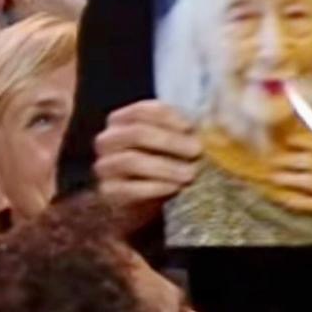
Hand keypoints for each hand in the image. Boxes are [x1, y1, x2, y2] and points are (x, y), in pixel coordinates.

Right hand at [92, 100, 201, 229]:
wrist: (138, 201)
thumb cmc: (156, 163)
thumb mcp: (165, 143)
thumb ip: (179, 131)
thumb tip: (206, 127)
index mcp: (120, 120)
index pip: (141, 110)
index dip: (168, 117)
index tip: (191, 127)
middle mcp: (107, 140)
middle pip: (137, 133)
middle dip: (170, 141)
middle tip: (197, 150)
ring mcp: (105, 166)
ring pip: (132, 161)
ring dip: (166, 166)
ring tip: (190, 173)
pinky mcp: (109, 192)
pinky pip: (131, 189)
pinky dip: (156, 187)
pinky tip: (175, 188)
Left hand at [265, 124, 311, 228]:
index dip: (298, 141)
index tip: (285, 139)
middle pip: (306, 161)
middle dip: (286, 160)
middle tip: (270, 159)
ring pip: (305, 181)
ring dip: (286, 178)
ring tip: (272, 177)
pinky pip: (311, 204)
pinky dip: (295, 202)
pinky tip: (283, 200)